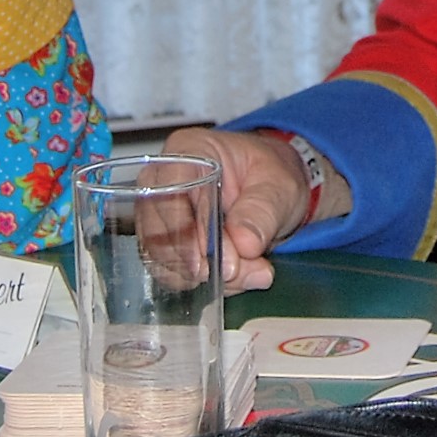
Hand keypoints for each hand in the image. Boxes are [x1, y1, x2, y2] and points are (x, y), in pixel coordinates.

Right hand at [163, 127, 329, 294]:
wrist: (274, 190)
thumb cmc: (271, 174)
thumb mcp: (279, 185)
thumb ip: (261, 211)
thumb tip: (243, 243)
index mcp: (187, 152)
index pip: (168, 192)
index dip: (182, 230)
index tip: (203, 264)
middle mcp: (164, 183)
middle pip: (157, 231)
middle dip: (197, 262)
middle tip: (236, 273)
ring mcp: (162, 216)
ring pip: (165, 259)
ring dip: (208, 277)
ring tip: (251, 273)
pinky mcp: (170, 245)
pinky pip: (177, 273)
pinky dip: (208, 285)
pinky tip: (241, 278)